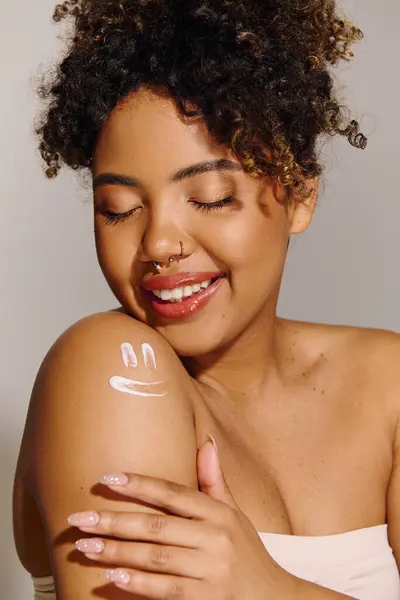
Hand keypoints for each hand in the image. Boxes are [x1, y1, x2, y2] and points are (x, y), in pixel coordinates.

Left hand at [68, 436, 294, 598]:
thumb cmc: (248, 553)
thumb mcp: (236, 514)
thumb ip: (215, 482)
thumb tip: (206, 443)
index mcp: (220, 513)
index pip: (173, 493)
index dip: (139, 484)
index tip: (106, 478)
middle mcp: (216, 537)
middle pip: (156, 526)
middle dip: (114, 521)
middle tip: (79, 519)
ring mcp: (212, 570)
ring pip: (155, 557)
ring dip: (116, 552)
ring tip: (85, 547)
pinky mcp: (208, 599)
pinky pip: (166, 590)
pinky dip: (137, 583)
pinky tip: (111, 576)